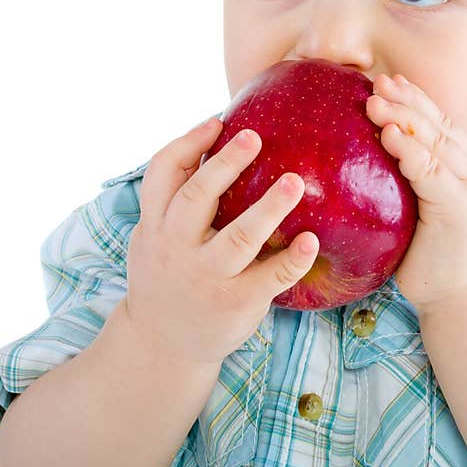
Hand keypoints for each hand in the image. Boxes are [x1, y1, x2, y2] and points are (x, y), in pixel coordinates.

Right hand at [124, 118, 319, 365]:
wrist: (160, 344)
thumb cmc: (168, 273)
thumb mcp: (155, 236)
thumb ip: (176, 199)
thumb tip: (216, 137)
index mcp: (156, 224)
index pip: (161, 174)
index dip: (187, 144)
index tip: (217, 121)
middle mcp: (176, 248)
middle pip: (197, 199)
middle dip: (226, 165)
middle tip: (254, 137)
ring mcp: (206, 277)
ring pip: (238, 237)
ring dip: (268, 208)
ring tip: (295, 182)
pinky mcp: (235, 303)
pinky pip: (269, 277)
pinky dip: (292, 259)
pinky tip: (311, 241)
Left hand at [366, 74, 466, 312]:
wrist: (464, 296)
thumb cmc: (435, 253)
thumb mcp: (420, 208)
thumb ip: (405, 181)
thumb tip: (359, 162)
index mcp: (462, 166)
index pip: (438, 122)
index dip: (414, 98)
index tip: (386, 80)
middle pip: (437, 124)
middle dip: (405, 100)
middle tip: (374, 81)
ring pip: (436, 142)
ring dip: (404, 119)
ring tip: (375, 102)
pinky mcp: (460, 210)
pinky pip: (433, 174)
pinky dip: (412, 153)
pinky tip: (389, 138)